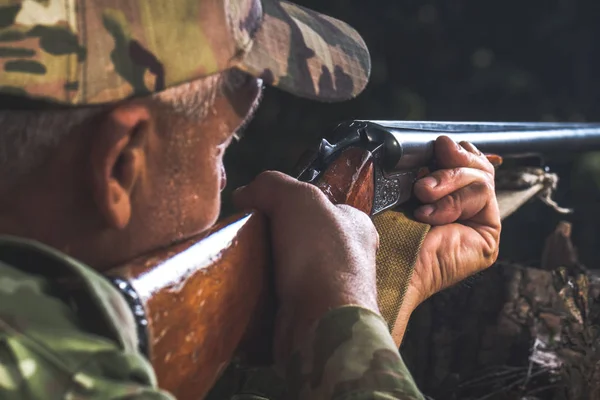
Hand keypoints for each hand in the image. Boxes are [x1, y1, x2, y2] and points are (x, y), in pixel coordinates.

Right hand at [233, 171, 379, 363]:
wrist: (322, 323)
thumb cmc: (320, 254)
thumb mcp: (297, 198)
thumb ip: (271, 185)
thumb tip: (244, 193)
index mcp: (355, 225)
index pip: (320, 206)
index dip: (289, 203)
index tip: (261, 209)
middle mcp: (348, 257)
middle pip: (300, 238)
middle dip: (273, 237)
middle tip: (247, 236)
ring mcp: (331, 290)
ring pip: (287, 269)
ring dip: (264, 267)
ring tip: (241, 262)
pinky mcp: (312, 315)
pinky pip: (280, 298)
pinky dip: (263, 294)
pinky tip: (247, 289)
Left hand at [393, 136, 500, 340]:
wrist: (379, 264)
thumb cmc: (379, 228)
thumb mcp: (396, 185)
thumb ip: (420, 161)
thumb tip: (444, 140)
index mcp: (437, 194)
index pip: (459, 158)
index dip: (452, 149)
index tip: (433, 146)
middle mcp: (458, 208)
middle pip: (475, 163)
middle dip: (450, 161)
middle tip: (423, 177)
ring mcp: (474, 223)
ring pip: (480, 177)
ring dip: (447, 182)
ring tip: (421, 195)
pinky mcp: (487, 237)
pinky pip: (483, 195)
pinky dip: (454, 200)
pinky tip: (428, 216)